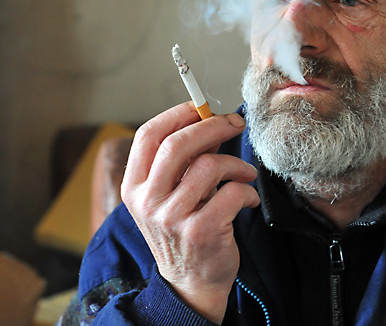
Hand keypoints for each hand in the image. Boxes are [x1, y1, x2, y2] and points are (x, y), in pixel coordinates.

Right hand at [121, 102, 259, 323]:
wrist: (189, 282)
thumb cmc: (182, 229)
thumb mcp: (170, 195)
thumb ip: (182, 161)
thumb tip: (209, 122)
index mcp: (134, 185)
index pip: (149, 135)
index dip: (178, 114)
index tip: (202, 108)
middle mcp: (147, 201)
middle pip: (177, 144)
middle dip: (213, 126)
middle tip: (235, 123)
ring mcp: (171, 218)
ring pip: (209, 166)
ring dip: (236, 164)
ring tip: (245, 173)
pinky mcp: (200, 231)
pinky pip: (232, 192)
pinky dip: (246, 190)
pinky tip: (246, 199)